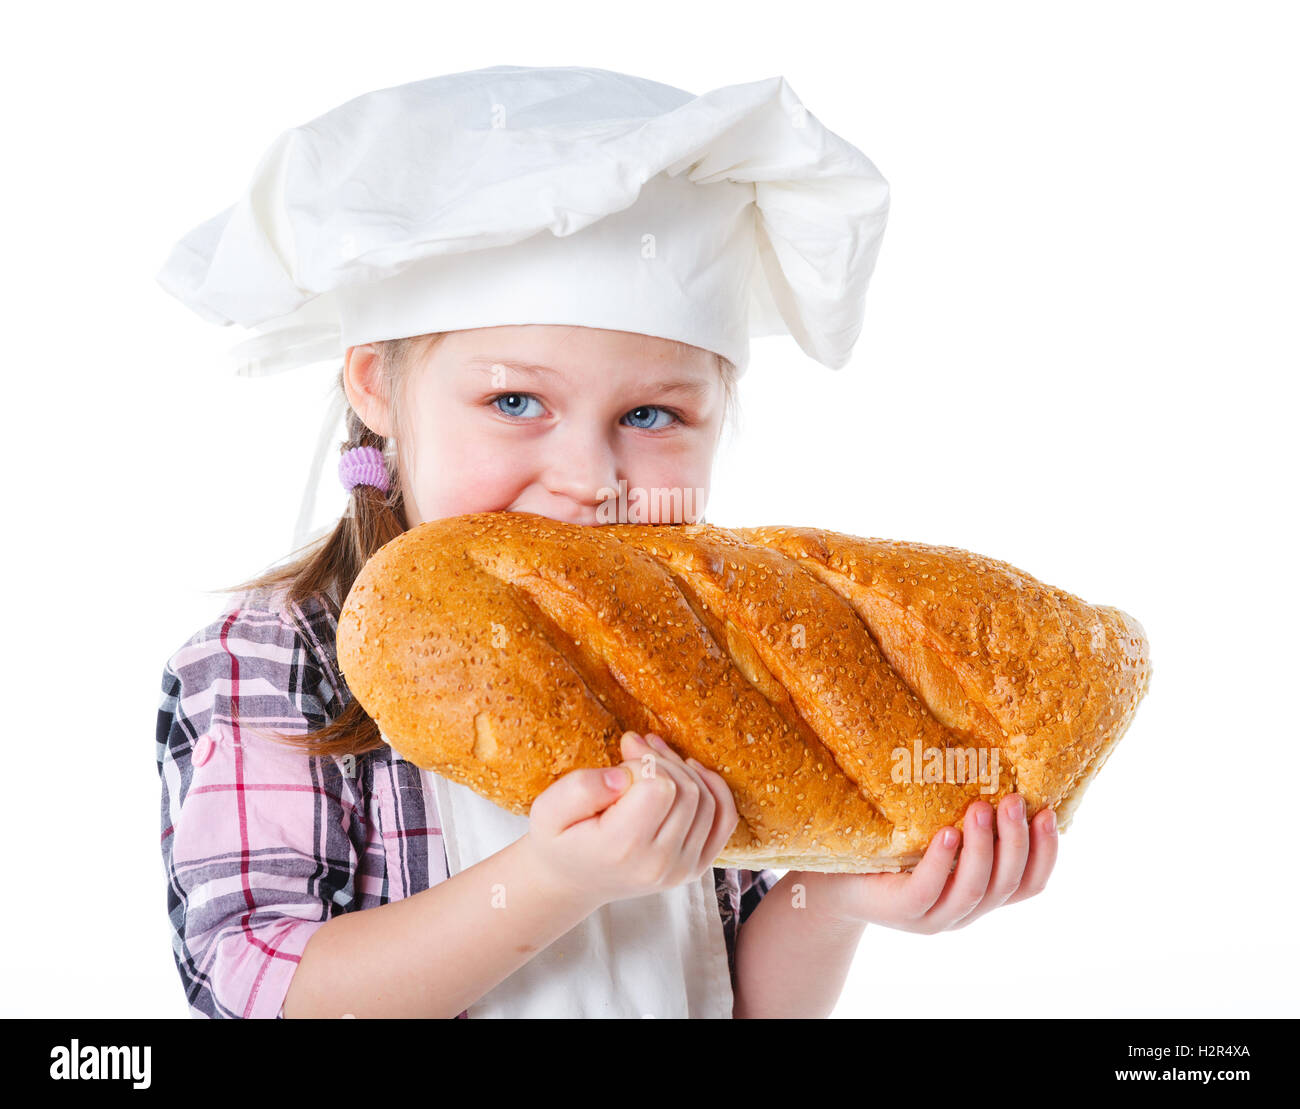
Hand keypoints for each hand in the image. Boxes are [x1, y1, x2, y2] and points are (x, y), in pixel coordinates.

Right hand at [524, 731, 738, 906]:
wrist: (570, 881)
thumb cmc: (558, 840)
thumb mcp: (547, 810)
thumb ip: (581, 788)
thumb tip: (626, 774)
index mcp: (623, 848)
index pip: (659, 787)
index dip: (641, 765)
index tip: (619, 764)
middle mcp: (660, 864)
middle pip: (687, 790)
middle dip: (662, 760)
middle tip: (634, 748)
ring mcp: (682, 869)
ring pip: (707, 799)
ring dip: (683, 768)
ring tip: (653, 756)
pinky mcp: (696, 867)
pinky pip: (724, 819)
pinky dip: (714, 788)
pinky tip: (690, 771)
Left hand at [795, 794, 1058, 932]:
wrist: (833, 880)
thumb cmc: (891, 847)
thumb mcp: (935, 832)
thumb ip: (966, 818)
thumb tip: (995, 763)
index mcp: (981, 893)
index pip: (1030, 884)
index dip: (1046, 852)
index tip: (1047, 811)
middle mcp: (965, 910)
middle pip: (1008, 884)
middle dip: (1016, 840)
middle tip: (1013, 799)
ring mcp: (934, 917)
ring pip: (975, 889)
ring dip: (984, 848)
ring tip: (981, 808)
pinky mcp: (902, 912)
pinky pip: (928, 890)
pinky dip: (942, 862)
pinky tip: (946, 833)